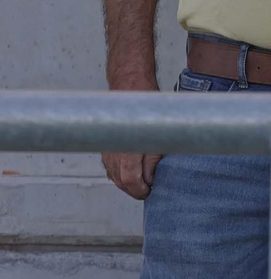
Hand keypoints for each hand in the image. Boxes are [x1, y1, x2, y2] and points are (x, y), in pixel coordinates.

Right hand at [102, 69, 160, 198]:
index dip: (140, 190)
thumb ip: (153, 160)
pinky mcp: (106, 145)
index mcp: (126, 151)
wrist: (130, 86)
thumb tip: (150, 177)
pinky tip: (132, 170)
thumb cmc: (146, 107)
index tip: (150, 191)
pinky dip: (120, 172)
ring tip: (143, 181)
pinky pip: (111, 166)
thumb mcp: (157, 136)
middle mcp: (113, 152)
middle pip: (120, 181)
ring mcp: (107, 149)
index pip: (130, 181)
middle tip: (148, 189)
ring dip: (127, 181)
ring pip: (114, 174)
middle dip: (134, 188)